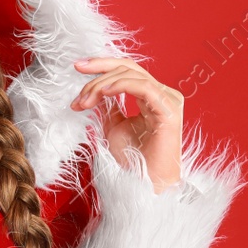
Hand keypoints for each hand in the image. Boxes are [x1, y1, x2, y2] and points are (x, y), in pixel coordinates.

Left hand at [71, 57, 183, 191]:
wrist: (145, 183)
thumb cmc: (132, 159)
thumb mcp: (113, 125)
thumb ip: (108, 104)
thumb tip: (95, 87)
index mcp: (151, 95)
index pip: (126, 70)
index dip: (102, 64)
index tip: (77, 66)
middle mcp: (162, 94)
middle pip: (128, 68)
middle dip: (98, 73)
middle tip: (78, 93)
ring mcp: (168, 100)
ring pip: (132, 75)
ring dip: (102, 85)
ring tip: (85, 101)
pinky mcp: (169, 110)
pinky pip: (143, 87)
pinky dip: (119, 86)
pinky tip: (102, 93)